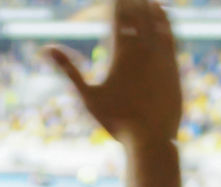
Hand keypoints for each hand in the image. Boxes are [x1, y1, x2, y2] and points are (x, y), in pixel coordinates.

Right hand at [46, 0, 181, 144]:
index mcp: (122, 53)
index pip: (119, 16)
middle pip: (138, 14)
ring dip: (150, 6)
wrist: (152, 139)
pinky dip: (165, 20)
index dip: (116, 3)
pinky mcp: (174, 65)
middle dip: (132, 2)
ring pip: (158, 20)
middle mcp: (144, 50)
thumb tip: (46, 49)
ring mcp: (161, 56)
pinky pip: (170, 34)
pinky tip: (163, 14)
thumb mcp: (87, 96)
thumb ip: (68, 69)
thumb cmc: (116, 121)